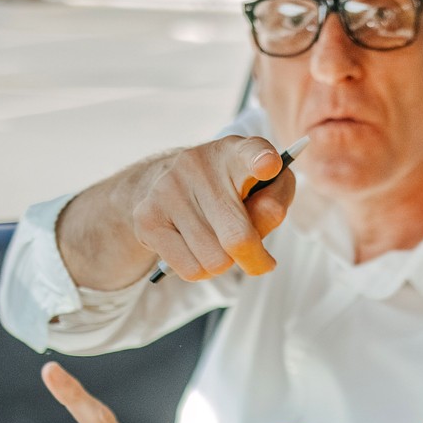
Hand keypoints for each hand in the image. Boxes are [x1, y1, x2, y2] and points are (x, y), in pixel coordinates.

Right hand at [122, 135, 296, 282]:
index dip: (261, 159)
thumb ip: (275, 201)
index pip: (251, 152)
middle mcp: (198, 165)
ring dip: (223, 263)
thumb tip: (263, 222)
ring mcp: (168, 190)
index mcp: (235, 152)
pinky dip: (201, 270)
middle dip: (255, 259)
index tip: (268, 164)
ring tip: (216, 242)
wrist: (162, 186)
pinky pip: (191, 270)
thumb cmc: (228, 192)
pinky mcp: (147, 218)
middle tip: (259, 261)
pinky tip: (195, 249)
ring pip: (216, 261)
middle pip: (239, 237)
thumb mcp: (262, 189)